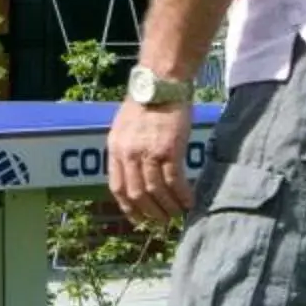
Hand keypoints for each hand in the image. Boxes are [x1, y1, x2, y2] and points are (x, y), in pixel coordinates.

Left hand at [107, 98, 194, 224]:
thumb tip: (133, 174)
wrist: (162, 83)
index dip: (128, 207)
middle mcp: (128, 153)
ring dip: (167, 207)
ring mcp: (148, 152)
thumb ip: (126, 150)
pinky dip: (182, 195)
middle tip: (162, 221)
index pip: (117, 187)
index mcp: (115, 149)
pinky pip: (174, 180)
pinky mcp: (169, 149)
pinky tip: (189, 201)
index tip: (139, 219)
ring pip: (155, 191)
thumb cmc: (147, 103)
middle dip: (150, 212)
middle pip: (136, 194)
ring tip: (177, 214)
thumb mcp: (125, 127)